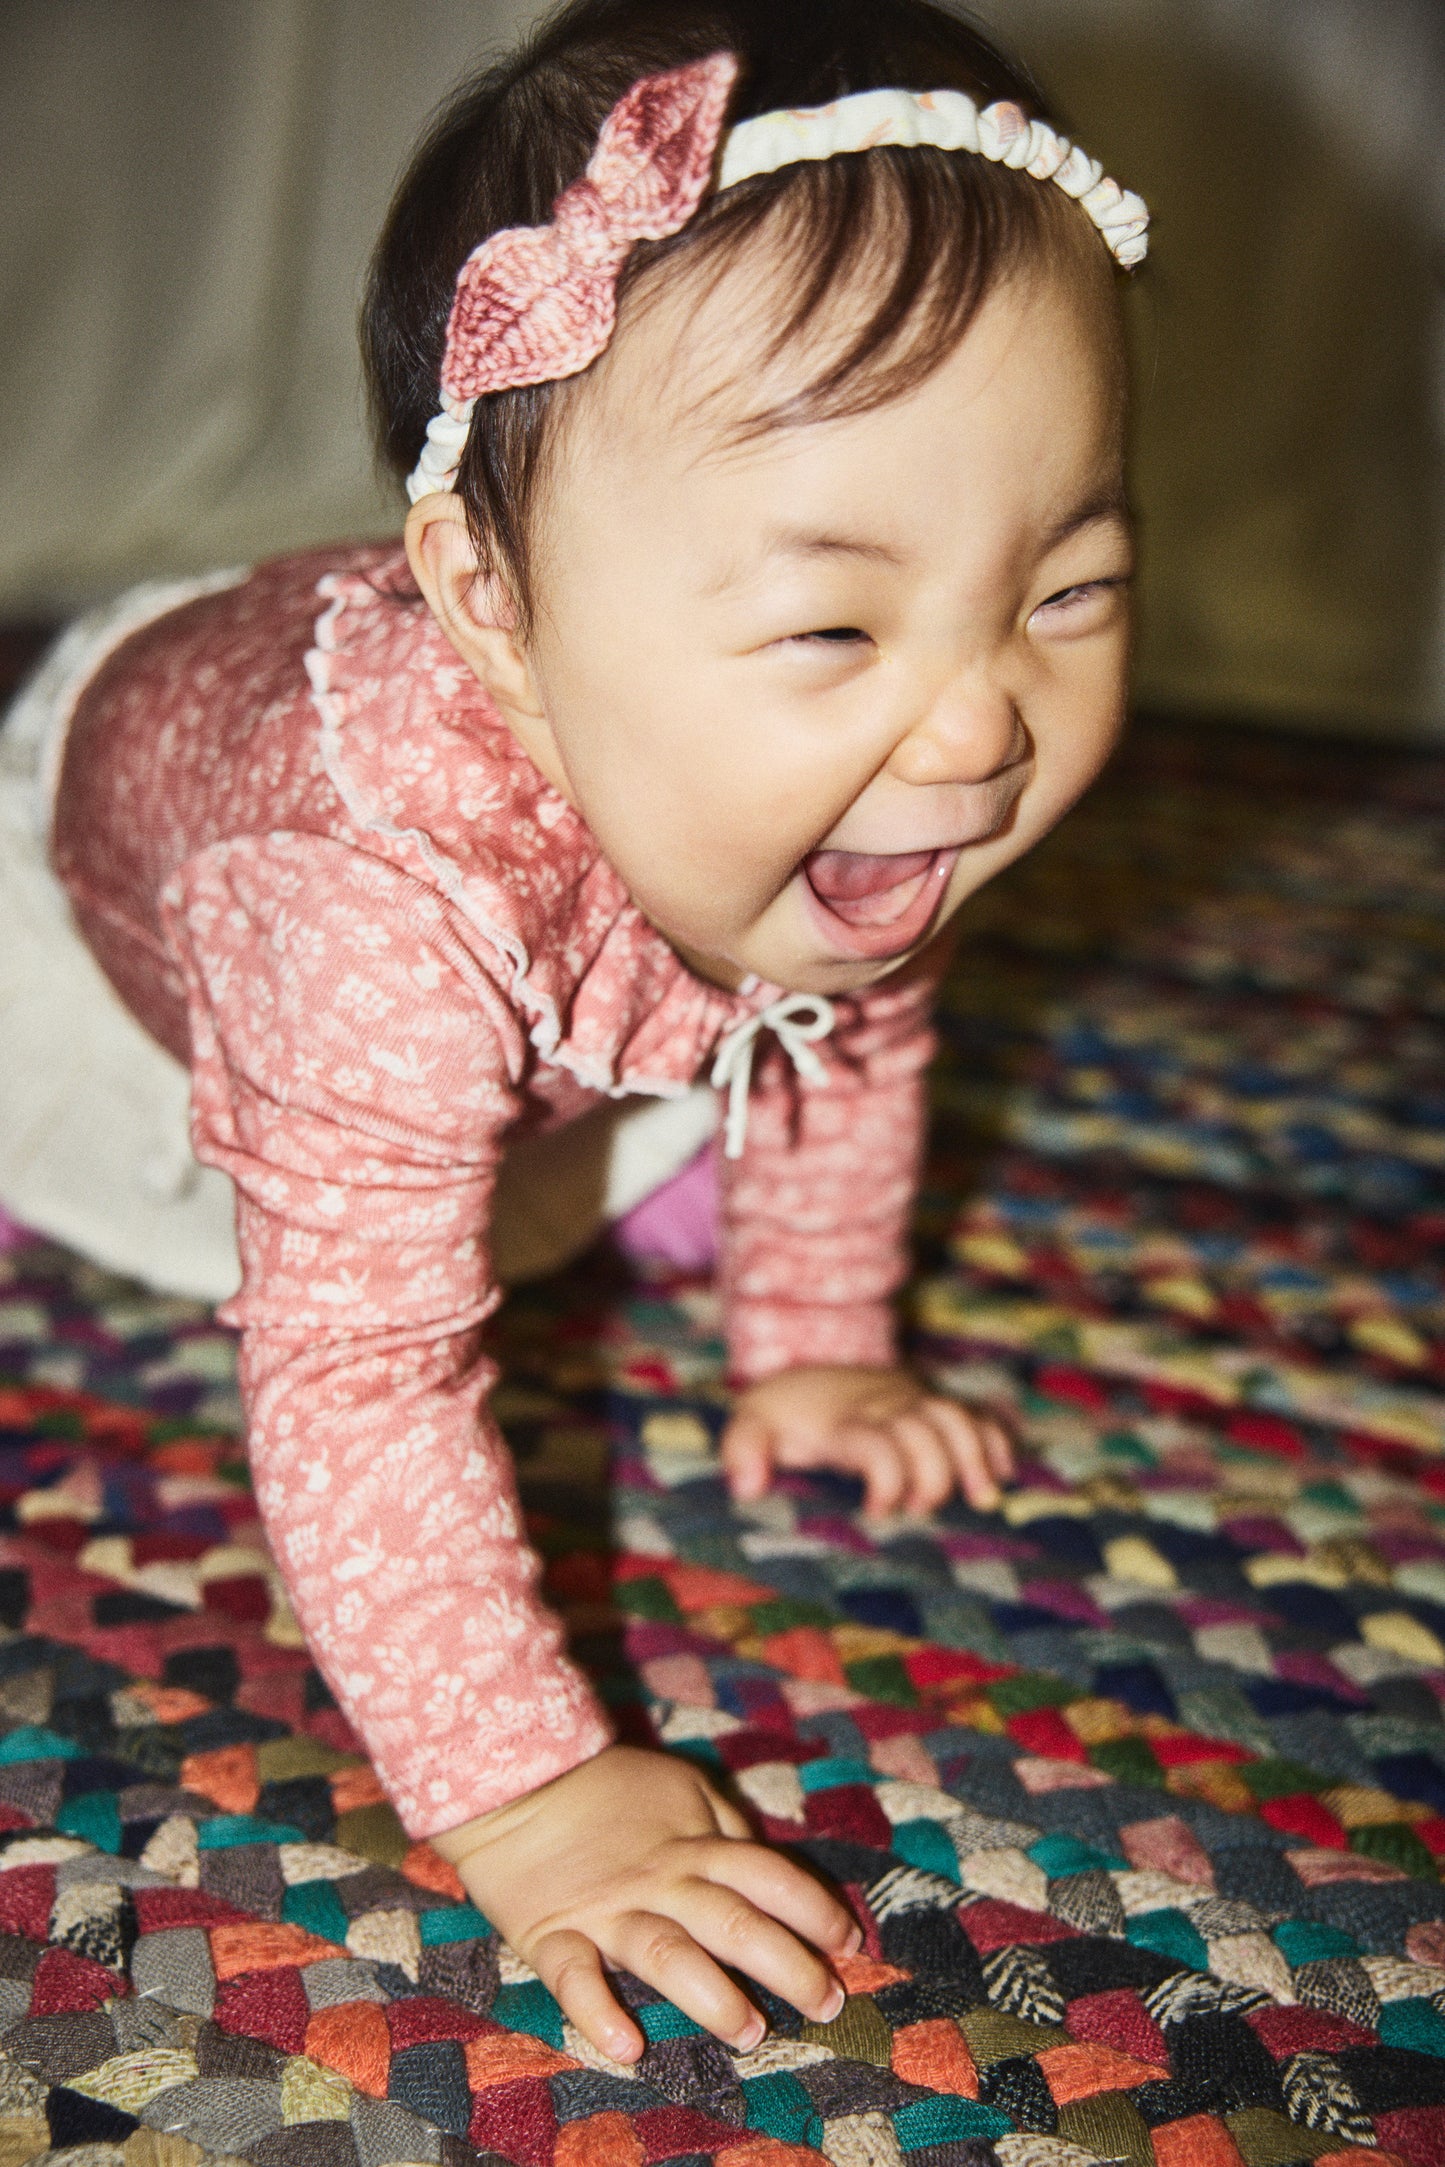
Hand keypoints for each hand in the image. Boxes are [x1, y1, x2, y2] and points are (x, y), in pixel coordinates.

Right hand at [430, 1744, 858, 2062]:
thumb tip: (766, 1864)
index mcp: (695, 1844)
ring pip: (669, 1953)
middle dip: (788, 1965)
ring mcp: (608, 1909)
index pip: (768, 1876)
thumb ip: (725, 1826)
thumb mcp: (680, 1787)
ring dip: (713, 1995)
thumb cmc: (608, 1787)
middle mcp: (661, 1880)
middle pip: (734, 1922)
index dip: (814, 1909)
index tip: (850, 1944)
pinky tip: (626, 2046)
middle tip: (827, 2004)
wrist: (518, 1775)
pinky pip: (575, 1977)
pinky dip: (598, 2012)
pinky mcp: (553, 1933)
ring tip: (751, 2032)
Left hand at [722, 1363, 1012, 1517]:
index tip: (876, 1514)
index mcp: (846, 1419)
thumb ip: (743, 1451)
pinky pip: (975, 1413)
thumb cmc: (784, 1411)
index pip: (876, 1442)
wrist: (811, 1367)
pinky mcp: (934, 1405)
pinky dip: (994, 1439)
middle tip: (921, 1513)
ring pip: (957, 1417)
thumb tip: (748, 1488)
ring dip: (975, 1456)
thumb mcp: (752, 1423)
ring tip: (985, 1498)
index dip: (885, 1478)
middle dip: (933, 1473)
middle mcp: (888, 1406)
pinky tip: (1005, 1472)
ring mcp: (917, 1402)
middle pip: (927, 1431)